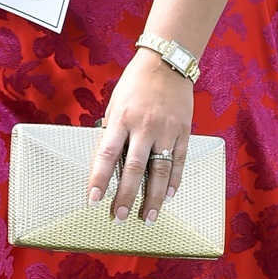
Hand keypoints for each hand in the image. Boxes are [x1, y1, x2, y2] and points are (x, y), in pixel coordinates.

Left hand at [87, 50, 193, 225]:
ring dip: (154, 197)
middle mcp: (144, 126)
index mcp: (122, 118)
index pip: (107, 154)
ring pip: (160, 170)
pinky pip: (180, 160)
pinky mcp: (184, 130)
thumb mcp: (115, 104)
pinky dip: (175, 180)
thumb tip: (107, 162)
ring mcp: (167, 129)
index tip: (93, 199)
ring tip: (149, 216)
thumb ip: (113, 132)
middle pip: (134, 168)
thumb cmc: (136, 83)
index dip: (99, 179)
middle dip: (126, 196)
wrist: (167, 62)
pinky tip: (170, 196)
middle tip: (120, 216)